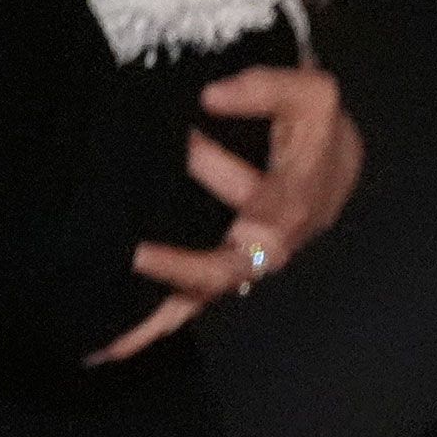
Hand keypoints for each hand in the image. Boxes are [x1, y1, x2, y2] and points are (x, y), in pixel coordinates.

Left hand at [88, 66, 365, 365]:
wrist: (329, 156)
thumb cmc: (315, 128)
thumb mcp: (312, 96)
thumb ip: (269, 89)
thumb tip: (210, 97)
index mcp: (294, 205)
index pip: (260, 203)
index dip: (220, 175)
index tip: (185, 141)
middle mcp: (268, 245)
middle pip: (226, 267)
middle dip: (182, 265)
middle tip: (134, 253)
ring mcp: (243, 262)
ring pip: (202, 296)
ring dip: (159, 317)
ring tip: (108, 340)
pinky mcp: (222, 268)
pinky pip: (188, 303)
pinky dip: (153, 326)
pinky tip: (108, 347)